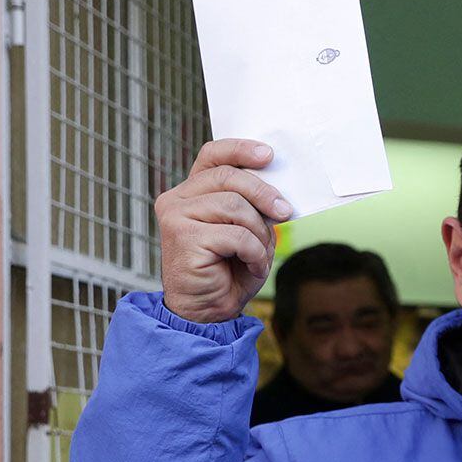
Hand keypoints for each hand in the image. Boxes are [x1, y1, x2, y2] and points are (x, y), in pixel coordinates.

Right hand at [155, 139, 292, 323]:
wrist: (206, 312)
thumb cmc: (227, 272)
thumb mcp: (247, 231)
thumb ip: (253, 207)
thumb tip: (278, 191)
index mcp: (192, 192)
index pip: (212, 155)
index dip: (240, 149)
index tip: (268, 155)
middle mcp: (177, 200)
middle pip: (228, 177)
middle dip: (264, 193)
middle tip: (285, 212)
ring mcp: (176, 217)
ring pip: (235, 207)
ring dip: (259, 233)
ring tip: (259, 254)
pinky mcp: (183, 237)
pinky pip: (236, 235)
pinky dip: (253, 253)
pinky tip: (251, 266)